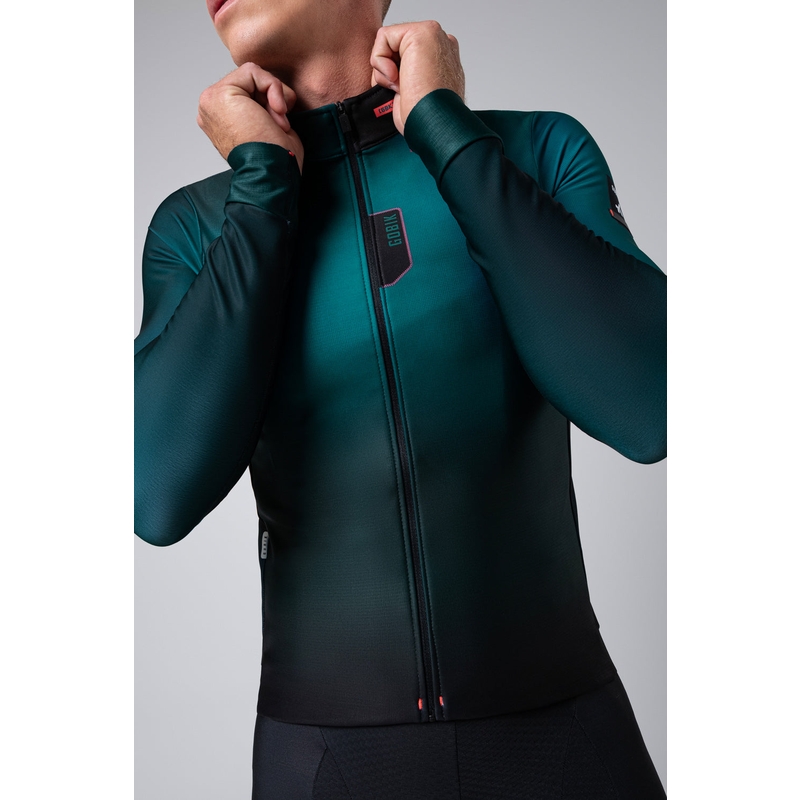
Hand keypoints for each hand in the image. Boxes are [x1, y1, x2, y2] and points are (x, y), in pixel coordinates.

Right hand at [197, 63, 304, 172]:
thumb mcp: (268, 127)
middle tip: (280, 125)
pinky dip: (273, 88)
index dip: (270, 103)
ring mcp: (212, 101)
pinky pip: (254, 71)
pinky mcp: (220, 94)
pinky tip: (276, 112)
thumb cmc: (276, 161)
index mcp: (220, 118)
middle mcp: (211, 109)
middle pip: (249, 82)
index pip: (248, 91)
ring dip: (274, 96)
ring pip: (252, 75)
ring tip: (276, 123)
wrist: (270, 175)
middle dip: (272, 99)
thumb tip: (273, 92)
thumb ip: (262, 106)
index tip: (280, 127)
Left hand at [369, 21, 465, 135]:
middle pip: (395, 49)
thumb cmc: (426, 120)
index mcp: (442, 61)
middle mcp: (440, 45)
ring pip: (388, 43)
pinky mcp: (420, 32)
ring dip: (385, 71)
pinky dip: (380, 61)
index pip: (405, 57)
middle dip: (389, 73)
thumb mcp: (413, 95)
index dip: (395, 77)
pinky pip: (383, 37)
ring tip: (403, 87)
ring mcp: (433, 36)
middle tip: (404, 92)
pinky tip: (396, 77)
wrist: (434, 125)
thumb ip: (406, 77)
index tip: (407, 95)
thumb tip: (389, 76)